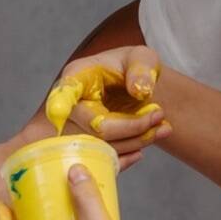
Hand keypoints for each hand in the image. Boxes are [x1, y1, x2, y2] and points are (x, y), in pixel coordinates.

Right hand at [48, 46, 170, 154]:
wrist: (133, 89)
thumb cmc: (132, 67)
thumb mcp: (142, 58)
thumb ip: (142, 68)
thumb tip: (139, 91)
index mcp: (77, 78)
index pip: (65, 92)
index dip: (60, 104)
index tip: (58, 110)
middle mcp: (70, 106)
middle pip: (96, 128)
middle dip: (133, 127)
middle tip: (160, 117)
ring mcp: (77, 130)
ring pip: (104, 148)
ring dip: (137, 142)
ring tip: (162, 128)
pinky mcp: (88, 148)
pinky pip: (104, 162)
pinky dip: (127, 158)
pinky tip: (144, 146)